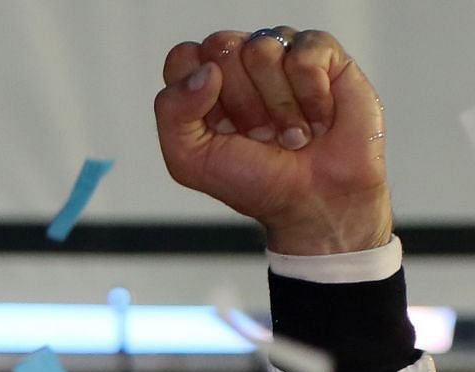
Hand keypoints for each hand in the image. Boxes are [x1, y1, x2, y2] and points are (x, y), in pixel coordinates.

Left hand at [153, 28, 392, 255]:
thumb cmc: (253, 180)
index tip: (218, 129)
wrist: (314, 200)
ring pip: (263, 48)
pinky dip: (311, 96)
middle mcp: (239, 62)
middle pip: (221, 48)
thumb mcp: (189, 159)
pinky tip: (318, 120)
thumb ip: (172, 111)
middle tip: (259, 134)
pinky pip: (305, 54)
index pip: (183, 57)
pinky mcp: (323, 54)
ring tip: (289, 131)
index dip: (197, 94)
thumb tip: (206, 71)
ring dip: (277, 105)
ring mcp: (281, 54)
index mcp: (202, 83)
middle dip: (240, 103)